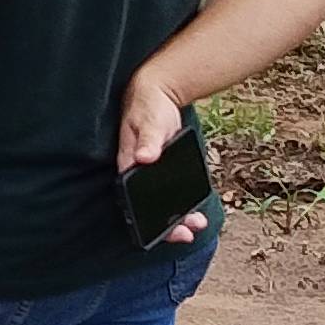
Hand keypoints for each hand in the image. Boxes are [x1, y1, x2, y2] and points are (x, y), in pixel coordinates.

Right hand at [117, 70, 204, 245]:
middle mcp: (136, 172)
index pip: (133, 201)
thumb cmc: (148, 107)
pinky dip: (182, 202)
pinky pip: (171, 191)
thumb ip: (148, 140)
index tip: (167, 232)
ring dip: (178, 215)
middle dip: (168, 224)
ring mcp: (150, 172)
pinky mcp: (163, 168)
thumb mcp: (149, 122)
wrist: (157, 92)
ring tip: (197, 223)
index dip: (148, 221)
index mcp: (127, 165)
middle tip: (188, 232)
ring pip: (161, 202)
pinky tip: (196, 209)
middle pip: (148, 207)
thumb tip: (144, 158)